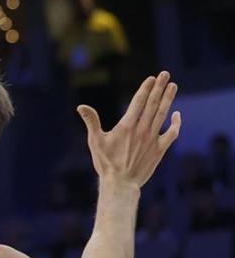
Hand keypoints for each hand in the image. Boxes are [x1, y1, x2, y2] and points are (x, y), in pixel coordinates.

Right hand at [77, 71, 180, 189]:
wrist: (121, 184)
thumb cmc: (105, 163)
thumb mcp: (95, 141)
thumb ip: (91, 121)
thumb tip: (81, 107)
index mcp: (126, 126)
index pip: (138, 102)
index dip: (145, 89)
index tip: (151, 78)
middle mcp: (141, 130)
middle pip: (153, 104)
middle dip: (159, 88)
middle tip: (165, 74)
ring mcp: (152, 139)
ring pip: (163, 114)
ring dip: (169, 99)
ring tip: (173, 86)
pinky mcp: (159, 149)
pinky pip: (171, 133)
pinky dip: (175, 123)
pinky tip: (177, 114)